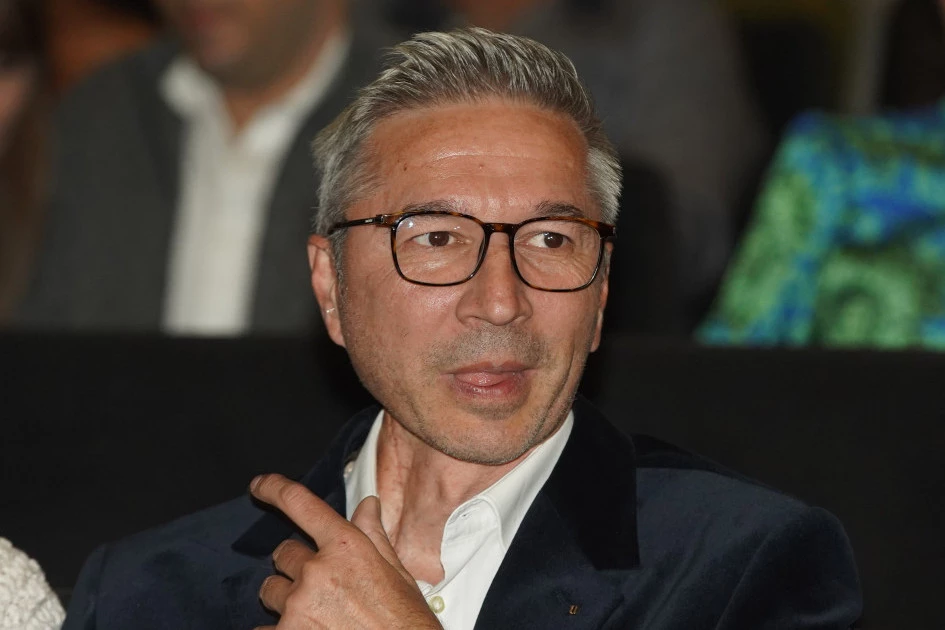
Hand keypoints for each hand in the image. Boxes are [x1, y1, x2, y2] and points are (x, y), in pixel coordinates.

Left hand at [250, 473, 441, 629]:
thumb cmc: (404, 622)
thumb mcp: (397, 573)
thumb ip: (373, 536)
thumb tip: (367, 506)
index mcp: (347, 548)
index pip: (302, 504)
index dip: (275, 489)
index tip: (259, 485)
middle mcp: (317, 572)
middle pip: (284, 554)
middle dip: (298, 568)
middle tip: (321, 588)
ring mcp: (297, 606)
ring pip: (271, 591)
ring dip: (286, 601)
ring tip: (317, 616)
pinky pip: (262, 629)